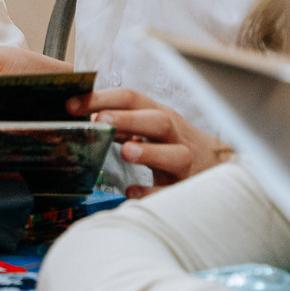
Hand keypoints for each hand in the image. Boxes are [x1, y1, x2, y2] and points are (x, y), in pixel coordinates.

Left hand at [70, 88, 229, 189]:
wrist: (218, 168)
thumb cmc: (173, 144)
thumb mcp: (151, 128)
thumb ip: (122, 123)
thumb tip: (86, 117)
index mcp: (159, 116)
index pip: (132, 99)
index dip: (102, 98)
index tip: (71, 105)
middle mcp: (174, 135)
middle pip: (157, 121)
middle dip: (129, 118)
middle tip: (100, 119)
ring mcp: (185, 161)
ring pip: (174, 154)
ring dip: (149, 151)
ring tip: (126, 152)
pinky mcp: (187, 187)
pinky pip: (171, 191)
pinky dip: (152, 193)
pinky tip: (132, 193)